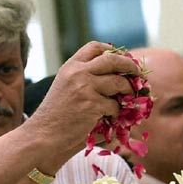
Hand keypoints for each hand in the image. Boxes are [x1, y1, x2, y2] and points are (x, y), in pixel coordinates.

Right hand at [23, 42, 140, 169]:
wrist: (44, 136)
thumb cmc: (56, 118)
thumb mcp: (66, 89)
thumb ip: (85, 80)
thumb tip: (119, 78)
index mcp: (70, 67)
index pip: (94, 47)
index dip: (112, 51)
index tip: (123, 58)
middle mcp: (78, 72)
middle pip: (112, 59)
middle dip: (130, 66)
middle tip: (138, 75)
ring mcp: (85, 87)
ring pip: (118, 82)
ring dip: (127, 92)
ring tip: (127, 101)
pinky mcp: (92, 104)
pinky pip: (115, 106)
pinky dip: (116, 114)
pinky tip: (110, 120)